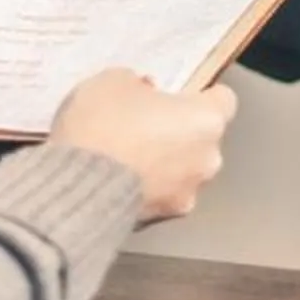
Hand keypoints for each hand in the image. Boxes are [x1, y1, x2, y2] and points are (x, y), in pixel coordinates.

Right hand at [49, 69, 237, 223]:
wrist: (77, 184)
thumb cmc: (103, 126)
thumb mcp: (113, 80)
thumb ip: (138, 84)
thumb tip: (142, 93)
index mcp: (205, 118)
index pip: (223, 100)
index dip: (198, 95)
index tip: (177, 94)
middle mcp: (208, 158)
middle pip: (203, 138)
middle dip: (178, 131)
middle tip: (144, 123)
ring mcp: (188, 192)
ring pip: (184, 170)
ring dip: (164, 163)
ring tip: (127, 155)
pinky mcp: (164, 219)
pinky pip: (162, 195)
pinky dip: (147, 188)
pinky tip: (118, 178)